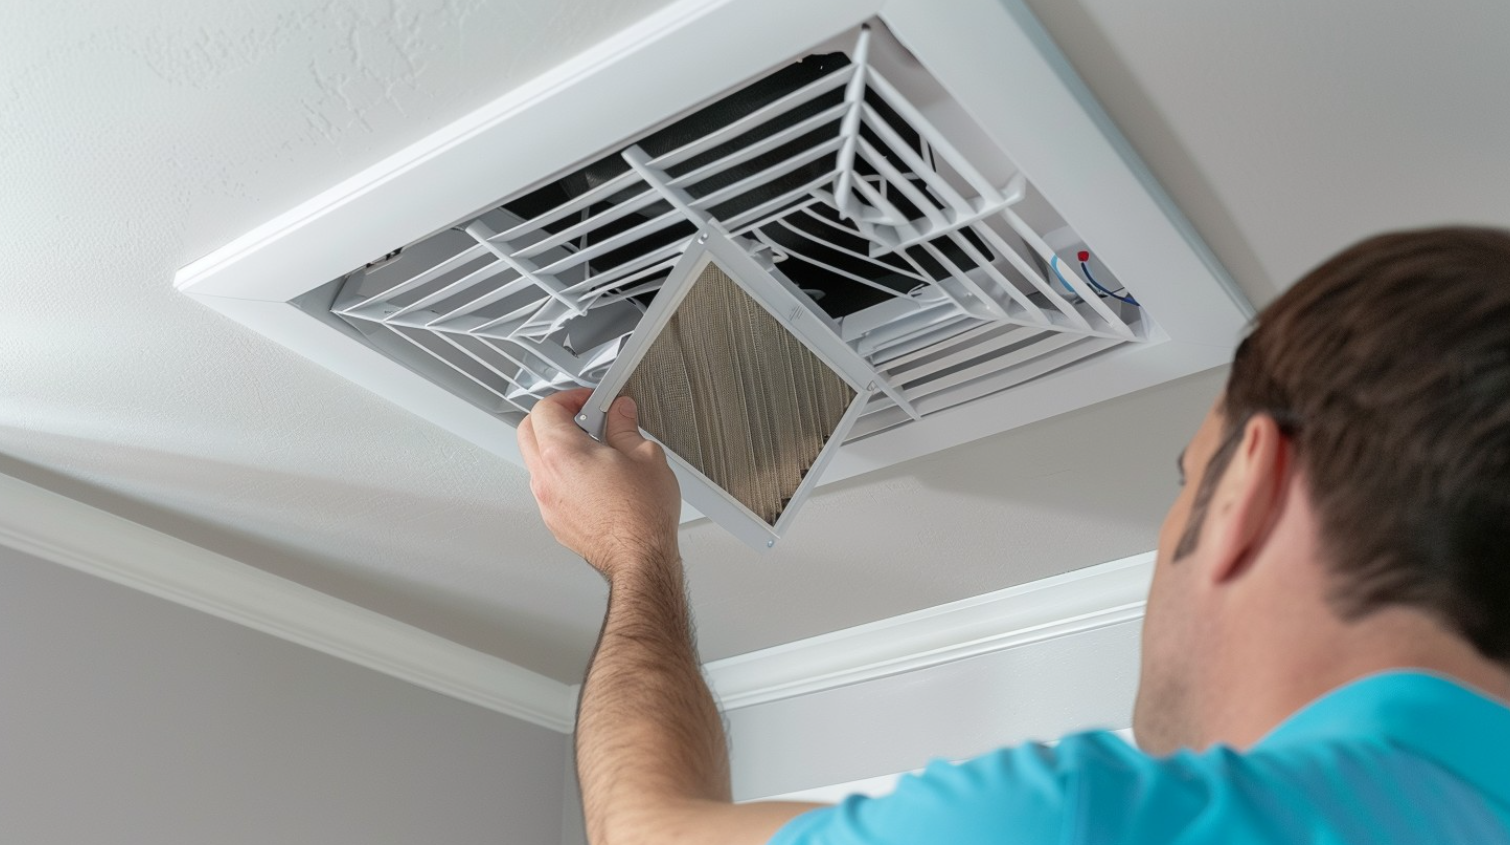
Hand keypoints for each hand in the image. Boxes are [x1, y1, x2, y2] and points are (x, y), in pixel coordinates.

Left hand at [517, 388, 681, 576]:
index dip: (568, 397)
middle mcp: (547, 476)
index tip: (588, 400)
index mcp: (563, 453)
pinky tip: (591, 477)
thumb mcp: (645, 455)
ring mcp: (547, 501)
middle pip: (528, 430)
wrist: (639, 558)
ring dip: (555, 447)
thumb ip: (626, 427)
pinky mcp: (554, 520)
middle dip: (552, 417)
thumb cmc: (642, 515)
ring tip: (590, 447)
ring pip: (535, 460)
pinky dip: (561, 474)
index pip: (546, 408)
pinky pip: (548, 486)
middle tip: (581, 416)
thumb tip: (621, 413)